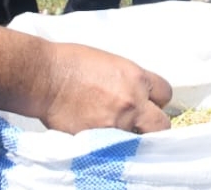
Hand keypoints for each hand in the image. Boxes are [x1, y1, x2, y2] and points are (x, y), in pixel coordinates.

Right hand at [38, 42, 171, 134]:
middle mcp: (133, 102)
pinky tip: (104, 138)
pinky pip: (118, 148)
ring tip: (120, 132)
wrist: (45, 78)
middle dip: (153, 124)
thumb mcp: (111, 63)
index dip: (157, 99)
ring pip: (142, 141)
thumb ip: (129, 81)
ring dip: (134, 137)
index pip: (165, 93)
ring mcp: (118, 123)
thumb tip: (136, 95)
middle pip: (161, 124)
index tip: (149, 102)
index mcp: (136, 77)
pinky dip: (113, 145)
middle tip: (142, 124)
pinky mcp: (100, 140)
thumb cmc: (72, 63)